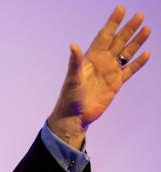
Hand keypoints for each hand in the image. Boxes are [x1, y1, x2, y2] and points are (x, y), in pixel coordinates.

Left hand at [48, 5, 150, 148]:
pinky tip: (146, 54)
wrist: (75, 115)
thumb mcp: (72, 78)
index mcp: (90, 57)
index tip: (121, 9)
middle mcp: (102, 62)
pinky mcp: (116, 84)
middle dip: (128, 28)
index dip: (112, 22)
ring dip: (136, 42)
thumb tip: (73, 45)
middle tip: (140, 15)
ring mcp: (110, 72)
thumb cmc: (69, 97)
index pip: (104, 36)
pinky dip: (138, 63)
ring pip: (126, 53)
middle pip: (118, 41)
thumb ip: (75, 61)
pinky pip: (129, 70)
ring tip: (147, 29)